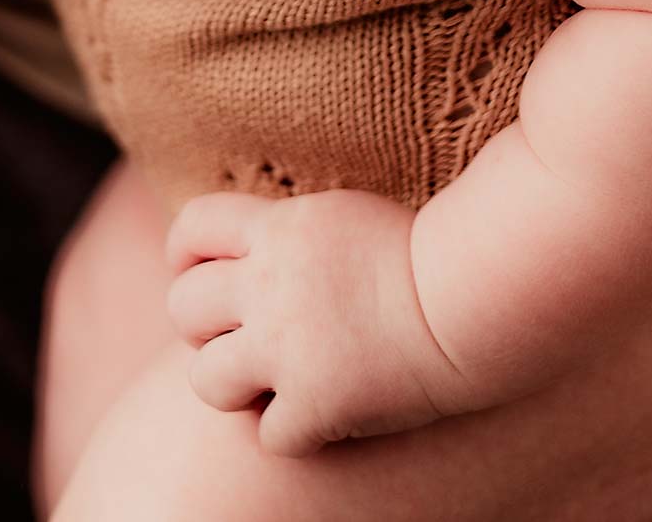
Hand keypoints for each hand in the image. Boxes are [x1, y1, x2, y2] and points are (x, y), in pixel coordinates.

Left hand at [166, 188, 470, 455]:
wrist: (468, 297)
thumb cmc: (421, 251)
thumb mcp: (340, 216)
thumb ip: (288, 233)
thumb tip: (253, 246)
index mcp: (278, 229)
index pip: (192, 226)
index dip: (184, 253)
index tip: (196, 270)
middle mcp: (269, 286)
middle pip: (184, 307)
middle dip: (201, 326)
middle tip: (237, 338)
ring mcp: (287, 348)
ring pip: (205, 379)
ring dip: (229, 385)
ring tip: (263, 384)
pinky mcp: (316, 404)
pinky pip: (269, 435)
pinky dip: (292, 433)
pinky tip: (320, 418)